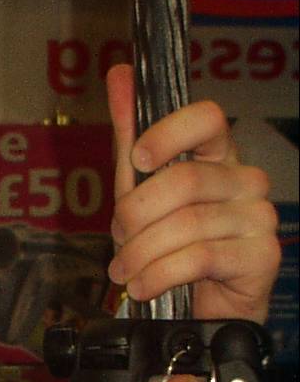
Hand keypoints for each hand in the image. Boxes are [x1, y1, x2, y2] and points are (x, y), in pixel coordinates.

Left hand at [106, 63, 279, 322]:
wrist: (202, 308)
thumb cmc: (172, 243)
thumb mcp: (140, 188)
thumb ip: (131, 134)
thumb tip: (120, 74)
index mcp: (218, 155)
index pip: (207, 117)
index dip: (168, 132)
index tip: (138, 159)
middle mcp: (246, 179)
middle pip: (184, 180)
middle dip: (136, 214)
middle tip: (118, 239)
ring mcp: (260, 216)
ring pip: (187, 224)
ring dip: (141, 252)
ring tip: (124, 271)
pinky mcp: (263, 255)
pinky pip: (200, 257)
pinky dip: (158, 274)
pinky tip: (142, 286)